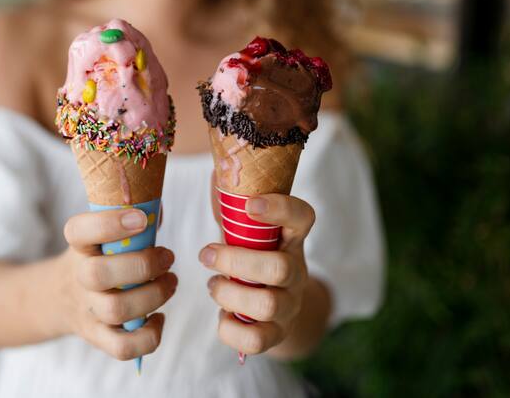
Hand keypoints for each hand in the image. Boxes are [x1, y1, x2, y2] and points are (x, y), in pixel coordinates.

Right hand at [53, 208, 176, 359]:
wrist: (59, 297)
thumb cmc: (99, 256)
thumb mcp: (104, 234)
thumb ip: (131, 217)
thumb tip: (157, 209)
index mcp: (78, 246)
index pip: (78, 230)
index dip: (109, 223)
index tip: (141, 218)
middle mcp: (78, 278)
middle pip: (99, 274)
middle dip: (142, 265)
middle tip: (168, 256)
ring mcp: (86, 310)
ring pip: (115, 310)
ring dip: (154, 295)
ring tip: (171, 281)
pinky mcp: (97, 337)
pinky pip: (122, 348)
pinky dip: (148, 337)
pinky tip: (159, 317)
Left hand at [200, 193, 314, 355]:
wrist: (273, 305)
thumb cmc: (251, 254)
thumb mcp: (245, 228)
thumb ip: (231, 201)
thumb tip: (217, 166)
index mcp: (292, 238)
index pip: (303, 217)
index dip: (281, 209)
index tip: (250, 205)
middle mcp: (297, 272)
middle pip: (279, 268)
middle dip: (236, 261)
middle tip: (206, 254)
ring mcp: (290, 306)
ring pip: (266, 306)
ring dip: (229, 294)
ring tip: (212, 284)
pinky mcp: (277, 335)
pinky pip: (257, 341)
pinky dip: (230, 330)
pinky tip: (222, 316)